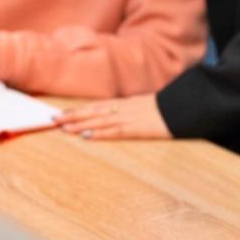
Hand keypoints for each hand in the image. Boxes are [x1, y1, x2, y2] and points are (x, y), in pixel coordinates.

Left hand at [55, 94, 171, 139]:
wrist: (186, 107)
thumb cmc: (170, 108)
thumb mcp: (149, 106)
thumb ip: (135, 110)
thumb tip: (122, 115)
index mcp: (127, 103)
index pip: (98, 106)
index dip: (79, 109)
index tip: (63, 113)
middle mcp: (125, 108)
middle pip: (94, 111)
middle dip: (73, 116)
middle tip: (53, 120)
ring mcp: (130, 117)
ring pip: (100, 120)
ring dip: (80, 124)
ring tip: (63, 128)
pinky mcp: (138, 128)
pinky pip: (115, 131)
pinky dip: (99, 133)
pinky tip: (86, 136)